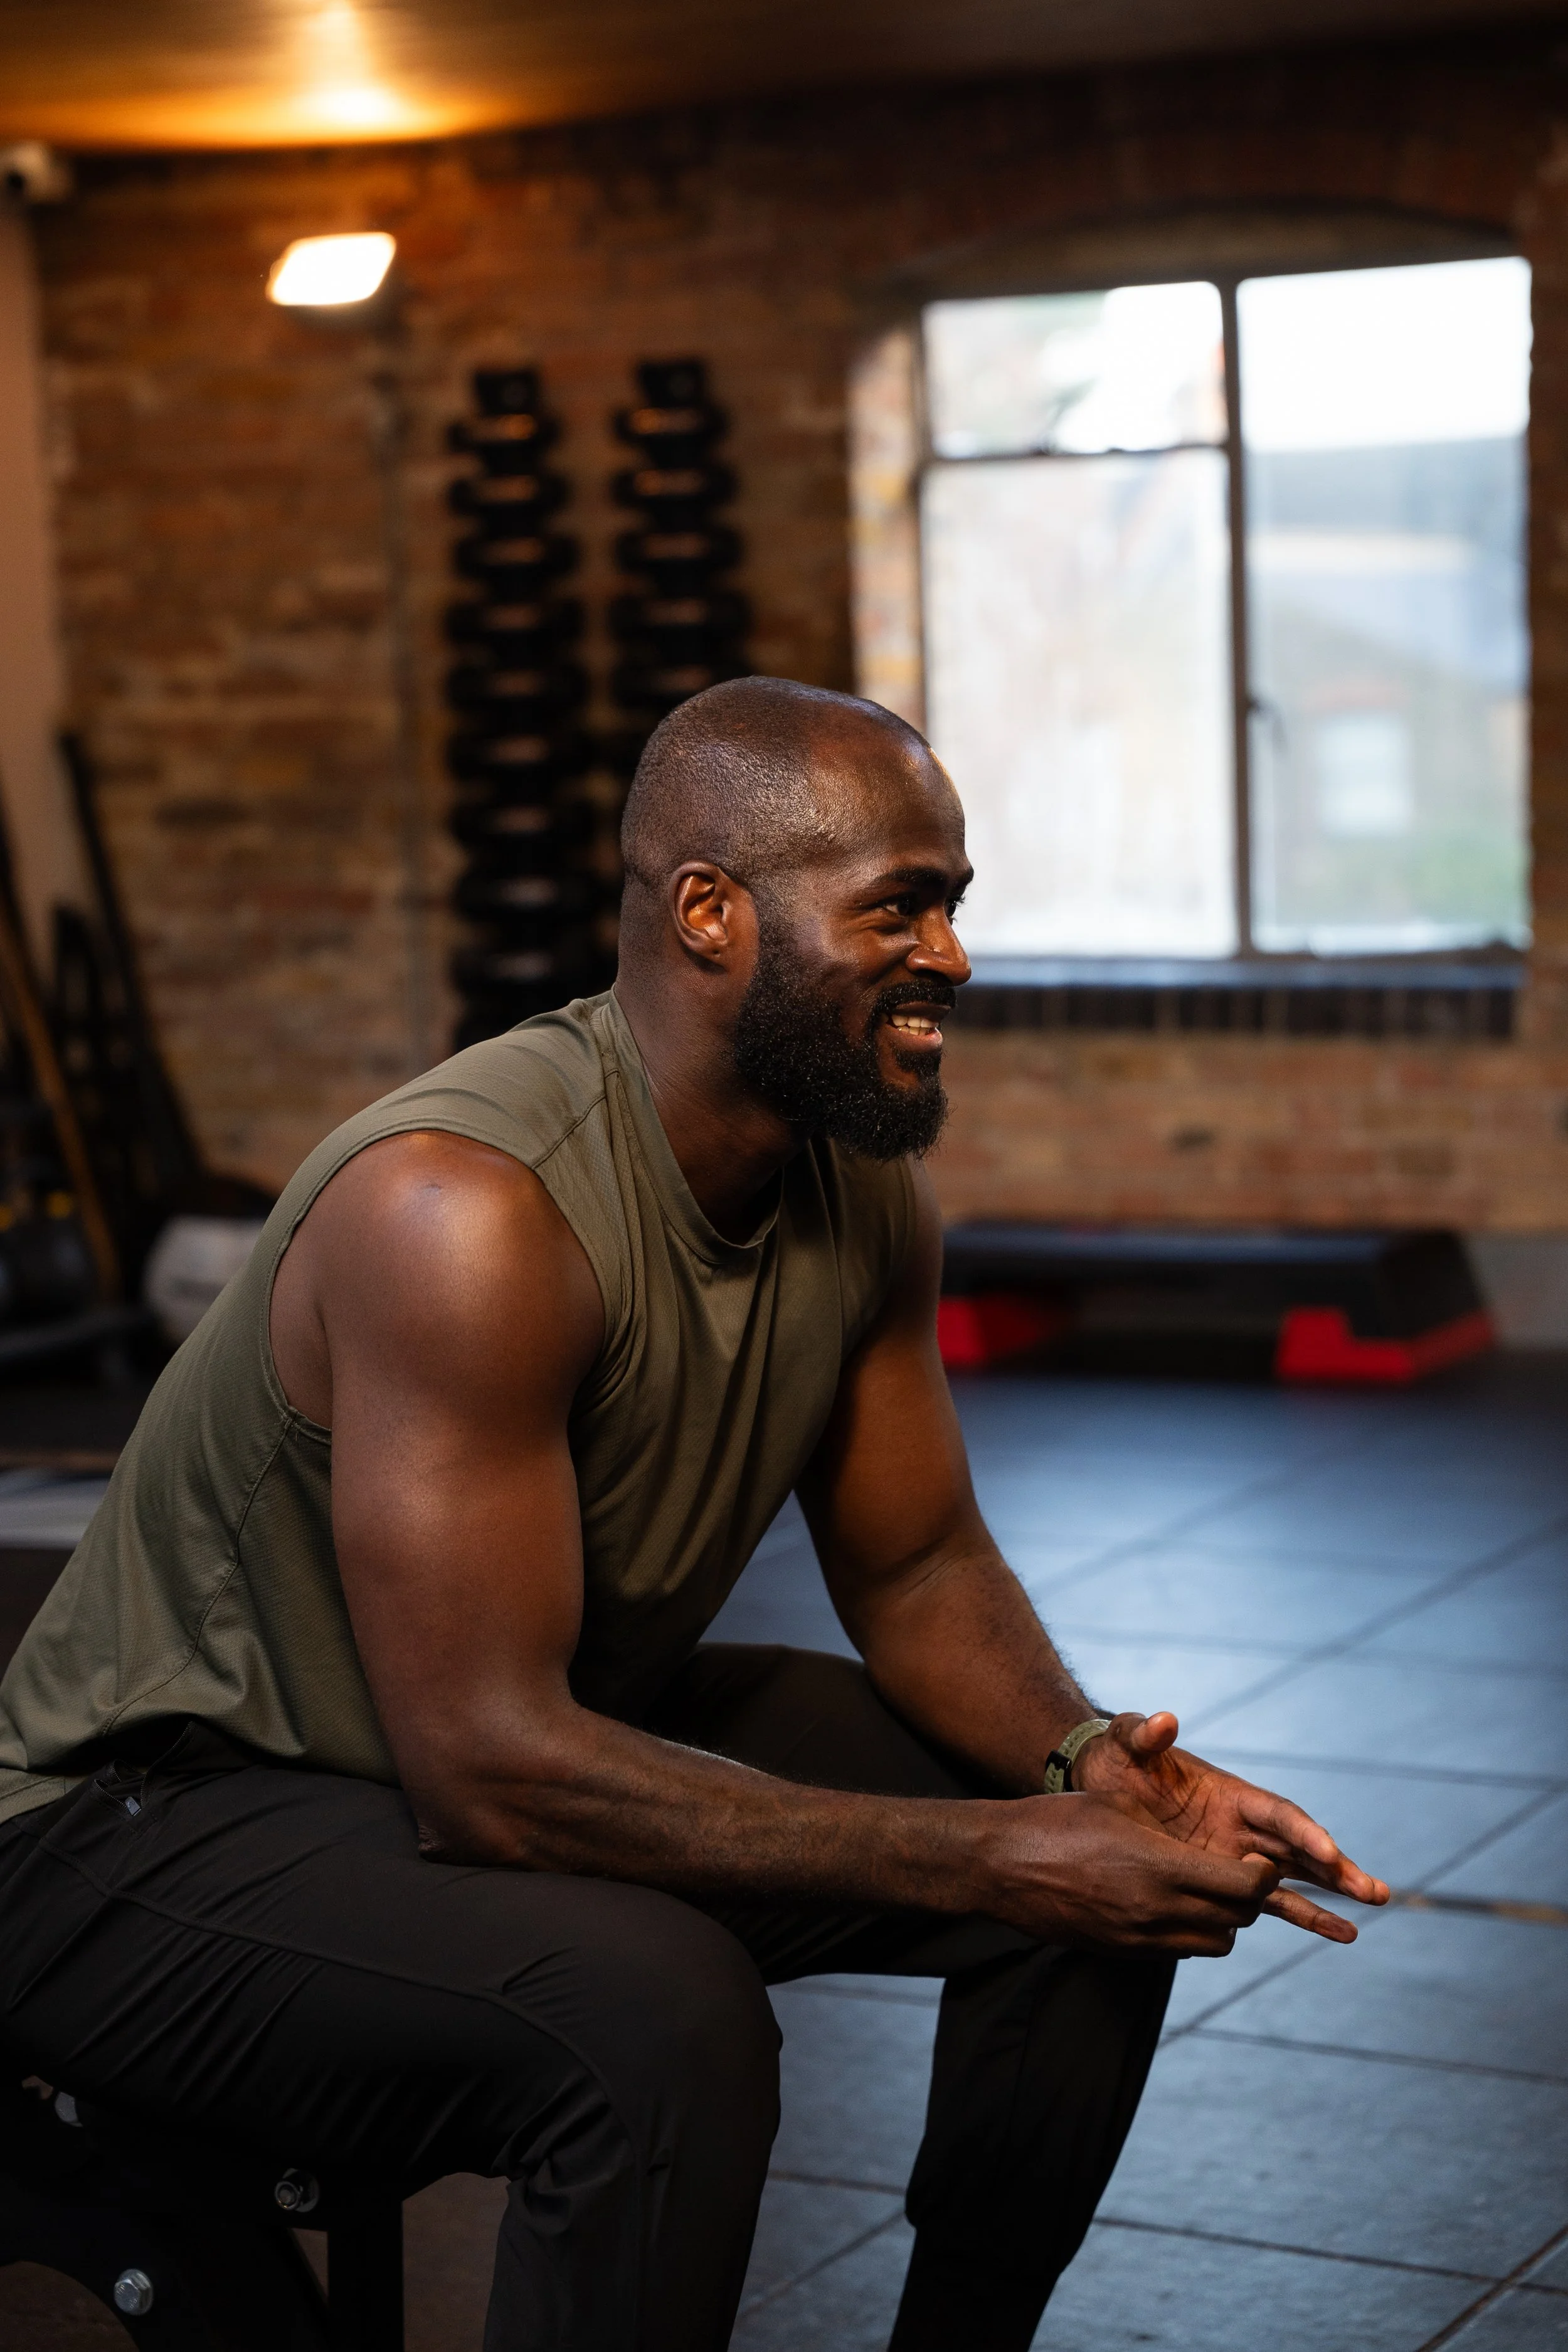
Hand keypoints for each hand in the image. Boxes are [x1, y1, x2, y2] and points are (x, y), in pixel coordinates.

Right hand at [979, 1788, 1283, 1955]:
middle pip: (1237, 1920)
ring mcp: (1140, 1938)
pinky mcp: (1123, 1953)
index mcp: (1160, 1867)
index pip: (1245, 1888)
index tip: (1257, 1859)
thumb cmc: (1058, 1822)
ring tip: (1205, 1891)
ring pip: (1215, 1944)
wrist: (1002, 1864)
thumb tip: (1207, 1849)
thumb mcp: (1120, 1806)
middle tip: (1240, 1872)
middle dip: (1249, 1897)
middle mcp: (1157, 1910)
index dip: (1262, 1875)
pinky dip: (1190, 1932)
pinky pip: (1180, 1950)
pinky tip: (1170, 1903)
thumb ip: (1171, 1832)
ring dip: (1223, 1920)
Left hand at [1072, 1712, 1389, 1942]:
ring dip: (1333, 1892)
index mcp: (1229, 1793)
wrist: (1103, 1786)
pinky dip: (1307, 1915)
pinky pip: (1273, 1901)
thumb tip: (1165, 1721)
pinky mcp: (1228, 1878)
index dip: (1302, 1832)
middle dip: (1335, 1867)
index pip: (1276, 1813)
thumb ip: (1144, 1734)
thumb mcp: (1127, 1743)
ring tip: (1376, 1903)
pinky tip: (1342, 1932)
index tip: (1327, 1853)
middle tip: (1372, 1890)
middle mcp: (1243, 1824)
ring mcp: (1240, 1853)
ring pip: (1297, 1875)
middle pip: (1300, 1846)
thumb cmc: (1119, 1758)